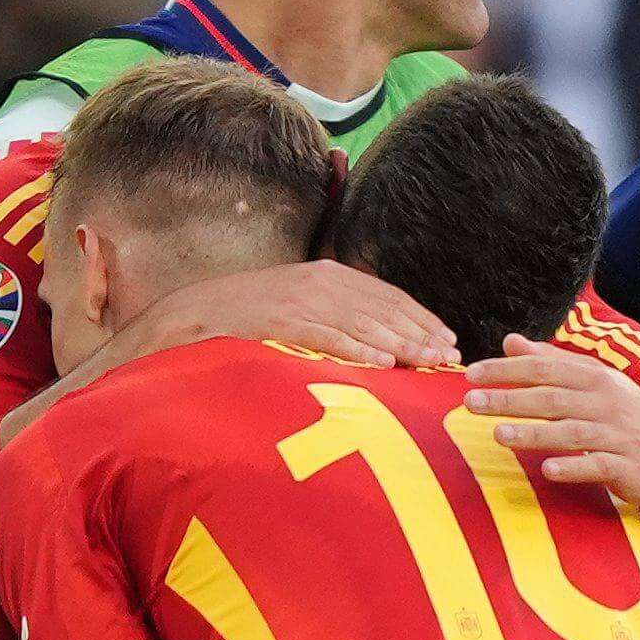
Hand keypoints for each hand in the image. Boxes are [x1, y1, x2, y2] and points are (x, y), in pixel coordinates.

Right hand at [131, 257, 455, 370]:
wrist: (192, 316)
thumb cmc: (249, 318)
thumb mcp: (297, 304)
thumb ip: (334, 313)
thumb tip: (375, 337)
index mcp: (325, 274)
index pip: (385, 294)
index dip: (419, 317)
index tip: (446, 338)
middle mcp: (318, 281)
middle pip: (382, 308)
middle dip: (419, 332)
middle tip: (448, 356)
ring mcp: (300, 301)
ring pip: (363, 323)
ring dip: (400, 343)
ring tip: (428, 362)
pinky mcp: (282, 322)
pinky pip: (328, 337)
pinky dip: (359, 351)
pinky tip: (385, 365)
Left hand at [466, 344, 639, 510]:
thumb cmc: (626, 415)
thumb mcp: (594, 382)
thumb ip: (551, 362)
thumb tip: (509, 342)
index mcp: (594, 378)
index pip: (545, 369)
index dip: (507, 370)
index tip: (472, 374)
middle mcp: (605, 403)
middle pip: (552, 398)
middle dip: (510, 399)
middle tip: (471, 402)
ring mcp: (617, 435)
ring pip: (571, 432)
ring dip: (534, 433)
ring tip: (498, 436)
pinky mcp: (626, 466)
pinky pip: (597, 466)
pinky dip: (574, 467)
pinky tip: (548, 470)